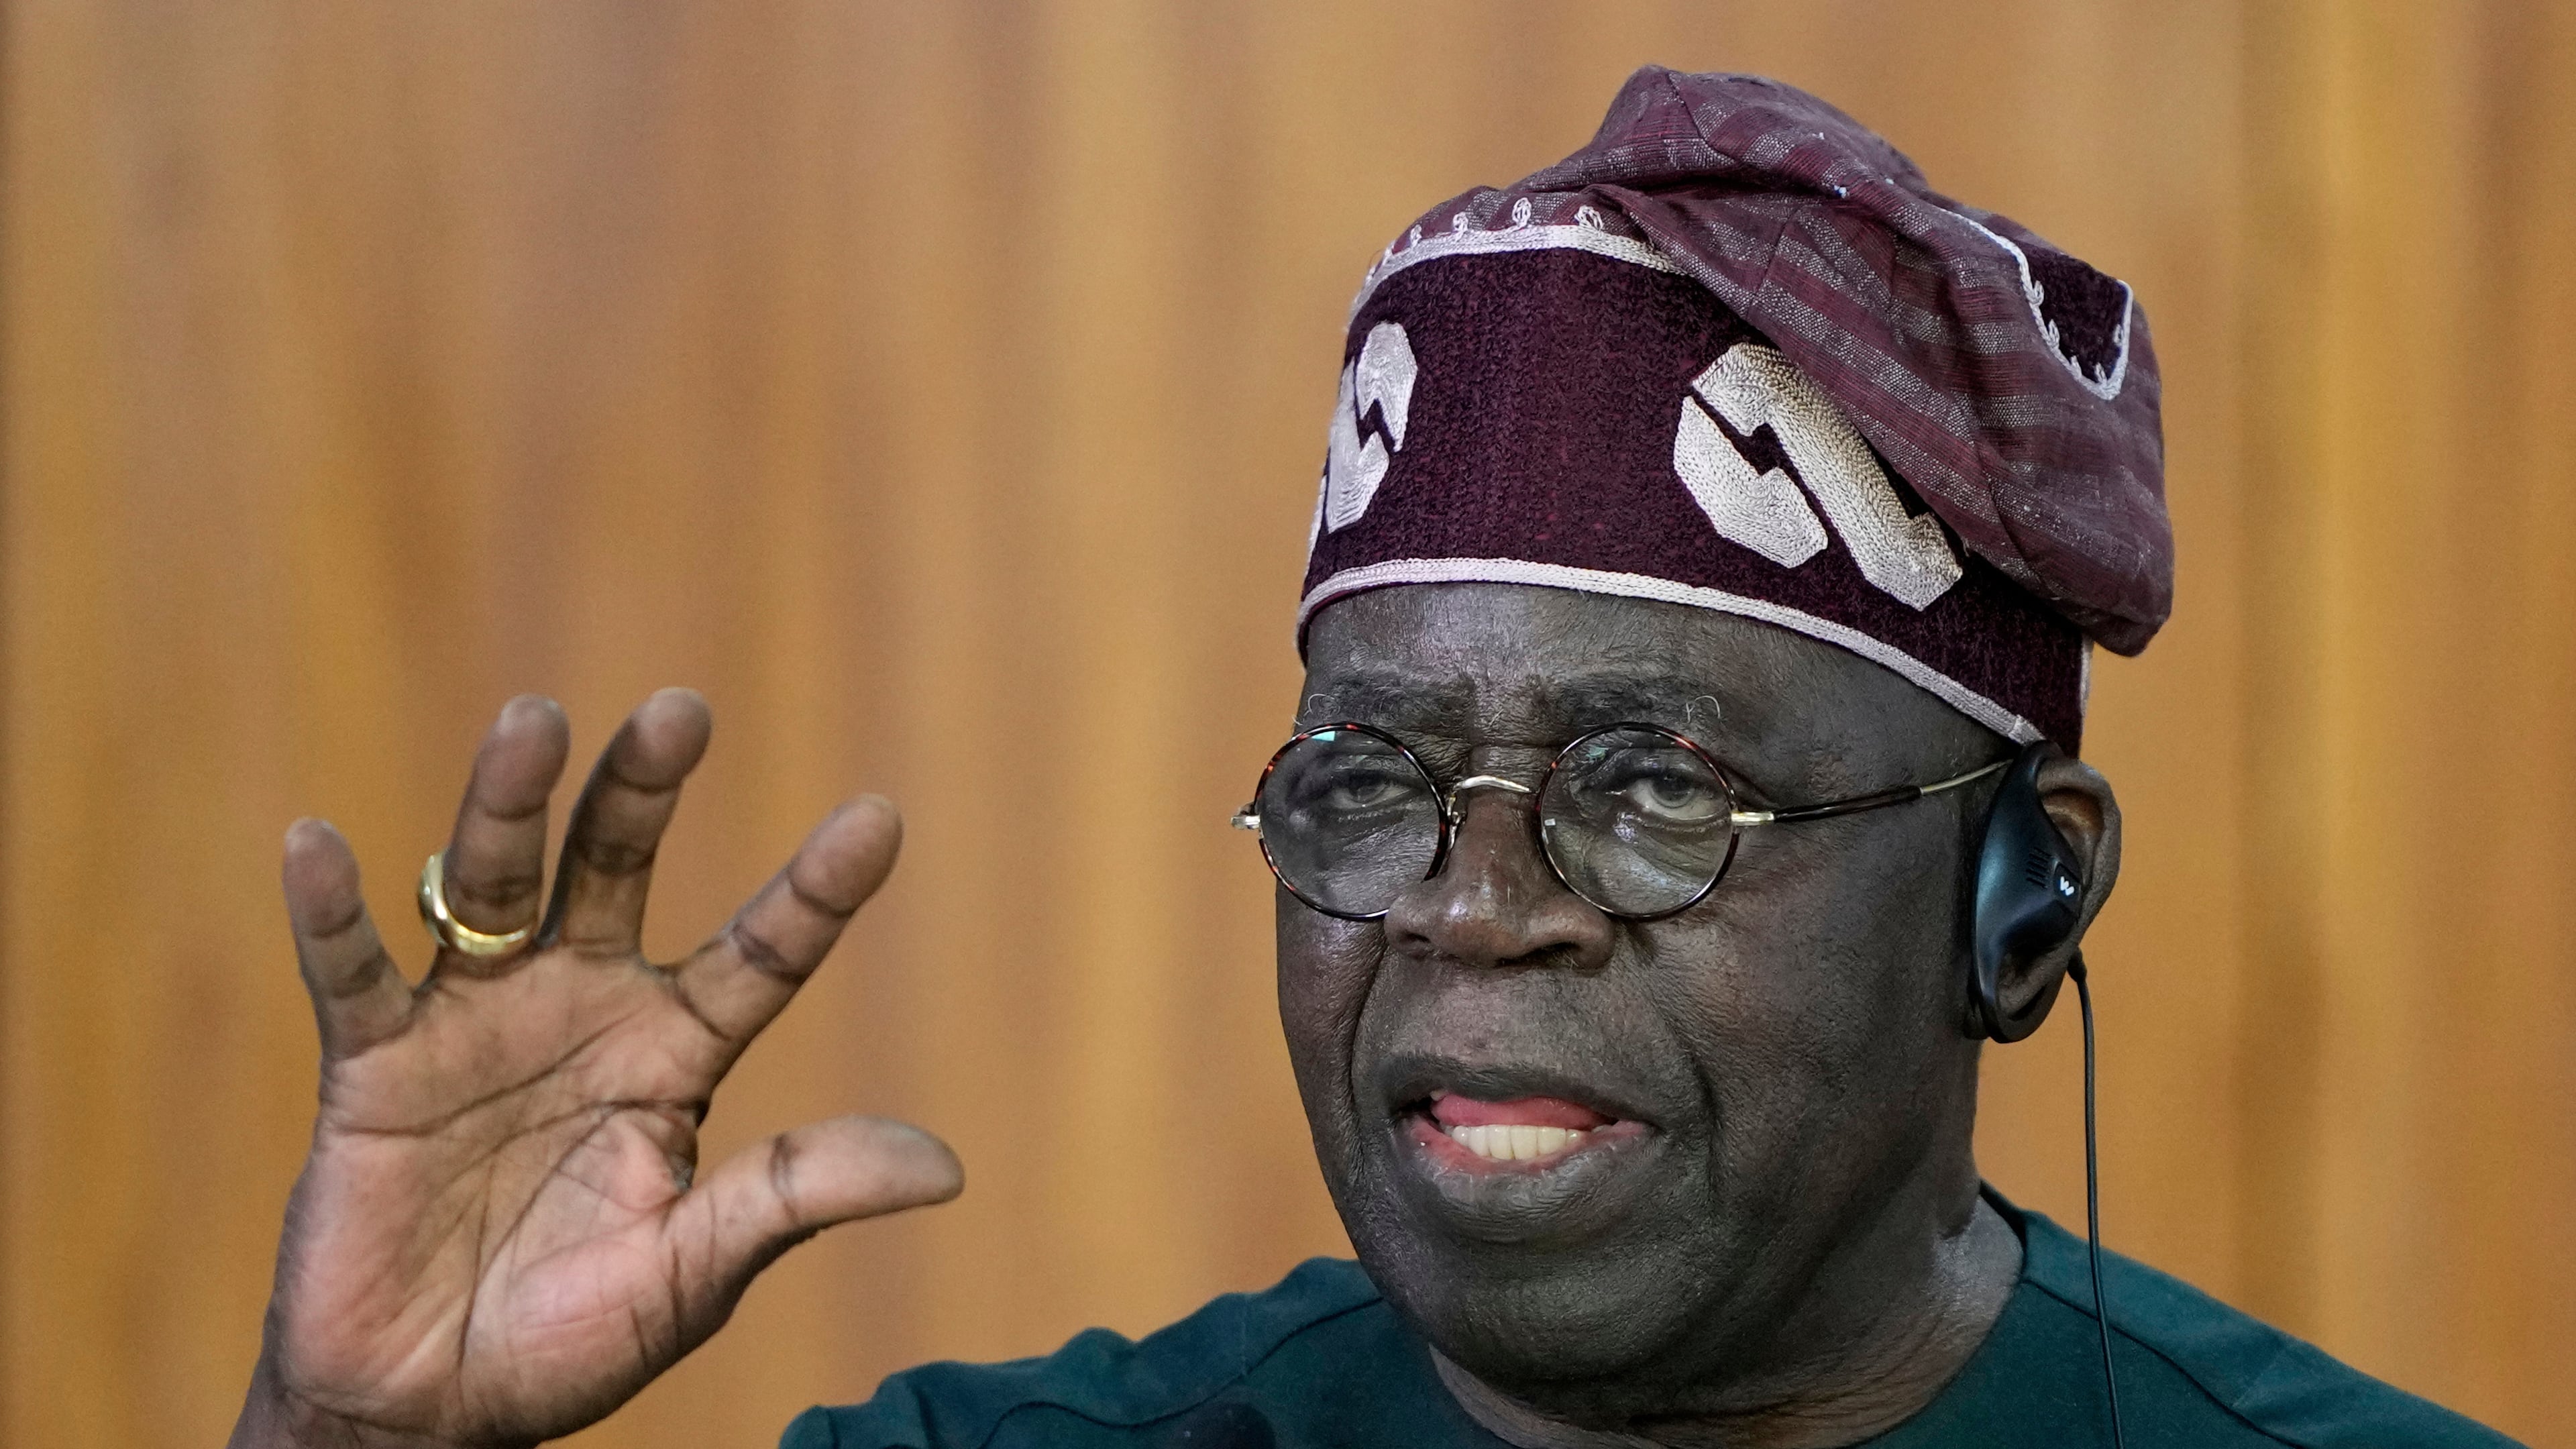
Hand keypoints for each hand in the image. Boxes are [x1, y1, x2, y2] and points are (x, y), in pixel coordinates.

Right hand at [231, 691, 961, 1448]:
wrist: (426, 1411)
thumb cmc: (574, 1340)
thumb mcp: (699, 1270)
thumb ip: (797, 1197)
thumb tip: (944, 1168)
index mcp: (674, 1056)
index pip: (760, 957)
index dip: (814, 894)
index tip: (879, 819)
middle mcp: (580, 1011)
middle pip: (616, 873)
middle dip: (643, 793)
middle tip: (680, 712)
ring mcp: (473, 1028)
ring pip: (489, 889)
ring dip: (505, 805)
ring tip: (534, 721)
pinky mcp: (374, 1070)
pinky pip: (348, 976)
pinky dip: (330, 913)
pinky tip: (317, 843)